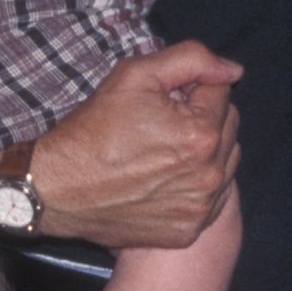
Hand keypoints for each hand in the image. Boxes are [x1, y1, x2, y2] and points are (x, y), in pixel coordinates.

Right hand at [30, 42, 241, 250]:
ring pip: (224, 164)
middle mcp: (209, 176)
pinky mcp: (187, 231)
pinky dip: (194, 185)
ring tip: (163, 151)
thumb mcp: (135, 74)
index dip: (191, 88)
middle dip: (202, 117)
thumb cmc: (93, 129)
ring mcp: (199, 208)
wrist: (58, 189)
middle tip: (160, 123)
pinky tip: (163, 180)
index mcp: (201, 134)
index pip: (221, 92)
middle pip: (228, 127)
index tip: (163, 99)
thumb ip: (192, 59)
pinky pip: (210, 199)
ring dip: (204, 151)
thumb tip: (233, 70)